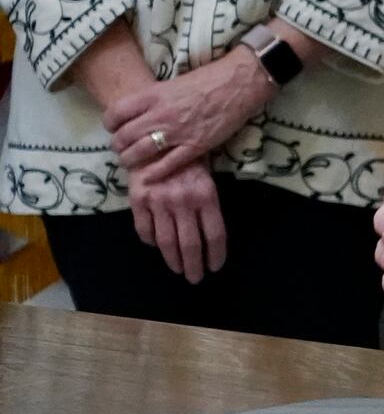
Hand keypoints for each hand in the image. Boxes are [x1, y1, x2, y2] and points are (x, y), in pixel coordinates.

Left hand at [103, 50, 270, 187]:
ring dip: (130, 160)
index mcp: (153, 96)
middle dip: (118, 145)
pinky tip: (148, 176)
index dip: (110, 124)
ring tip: (131, 161)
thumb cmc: (209, 79)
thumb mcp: (173, 83)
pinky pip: (167, 165)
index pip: (115, 114)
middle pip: (124, 137)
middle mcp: (160, 115)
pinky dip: (154, 173)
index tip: (114, 127)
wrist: (240, 83)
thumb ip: (154, 98)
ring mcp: (177, 132)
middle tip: (122, 147)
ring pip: (139, 153)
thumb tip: (139, 112)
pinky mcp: (195, 146)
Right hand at [128, 159, 225, 281]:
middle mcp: (183, 201)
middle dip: (193, 265)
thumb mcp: (207, 173)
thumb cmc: (188, 154)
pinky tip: (157, 246)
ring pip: (166, 242)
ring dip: (173, 260)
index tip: (215, 267)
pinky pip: (144, 230)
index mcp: (206, 195)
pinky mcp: (138, 200)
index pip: (214, 234)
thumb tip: (209, 232)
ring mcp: (158, 201)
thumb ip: (207, 201)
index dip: (215, 254)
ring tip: (179, 270)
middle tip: (196, 278)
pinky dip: (150, 242)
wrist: (155, 135)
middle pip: (190, 244)